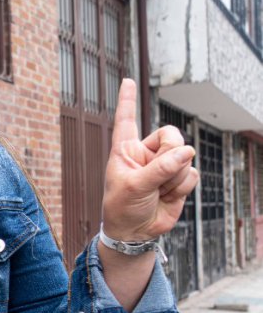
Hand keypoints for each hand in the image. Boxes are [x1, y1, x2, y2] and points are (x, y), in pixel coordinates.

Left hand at [101, 79, 198, 240]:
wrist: (135, 232)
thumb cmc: (123, 207)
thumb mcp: (135, 186)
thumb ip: (160, 168)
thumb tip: (187, 151)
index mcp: (125, 149)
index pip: (126, 119)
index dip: (127, 100)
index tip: (127, 80)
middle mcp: (146, 152)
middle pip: (171, 135)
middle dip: (169, 154)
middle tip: (156, 174)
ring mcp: (164, 165)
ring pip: (184, 156)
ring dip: (172, 178)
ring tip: (156, 192)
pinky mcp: (178, 178)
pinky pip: (191, 174)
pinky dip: (180, 188)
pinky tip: (166, 197)